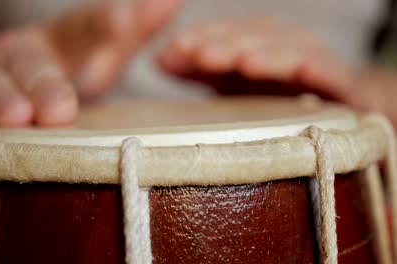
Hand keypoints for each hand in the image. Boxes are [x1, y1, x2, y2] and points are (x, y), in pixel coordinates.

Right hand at [0, 0, 182, 126]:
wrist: (9, 69)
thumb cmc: (66, 62)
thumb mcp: (102, 46)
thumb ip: (135, 27)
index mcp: (64, 39)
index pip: (86, 28)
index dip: (104, 25)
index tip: (123, 20)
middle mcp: (26, 51)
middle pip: (35, 66)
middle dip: (47, 86)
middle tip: (61, 111)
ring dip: (1, 99)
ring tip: (16, 117)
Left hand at [158, 17, 357, 102]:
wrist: (336, 102)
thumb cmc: (274, 92)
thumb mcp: (230, 81)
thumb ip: (197, 69)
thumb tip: (159, 58)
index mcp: (255, 42)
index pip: (226, 34)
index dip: (202, 38)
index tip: (174, 48)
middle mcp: (282, 45)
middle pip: (254, 39)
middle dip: (226, 46)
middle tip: (199, 55)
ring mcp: (312, 60)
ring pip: (289, 52)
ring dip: (267, 55)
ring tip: (244, 63)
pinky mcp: (339, 82)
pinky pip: (331, 73)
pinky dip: (318, 70)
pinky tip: (304, 71)